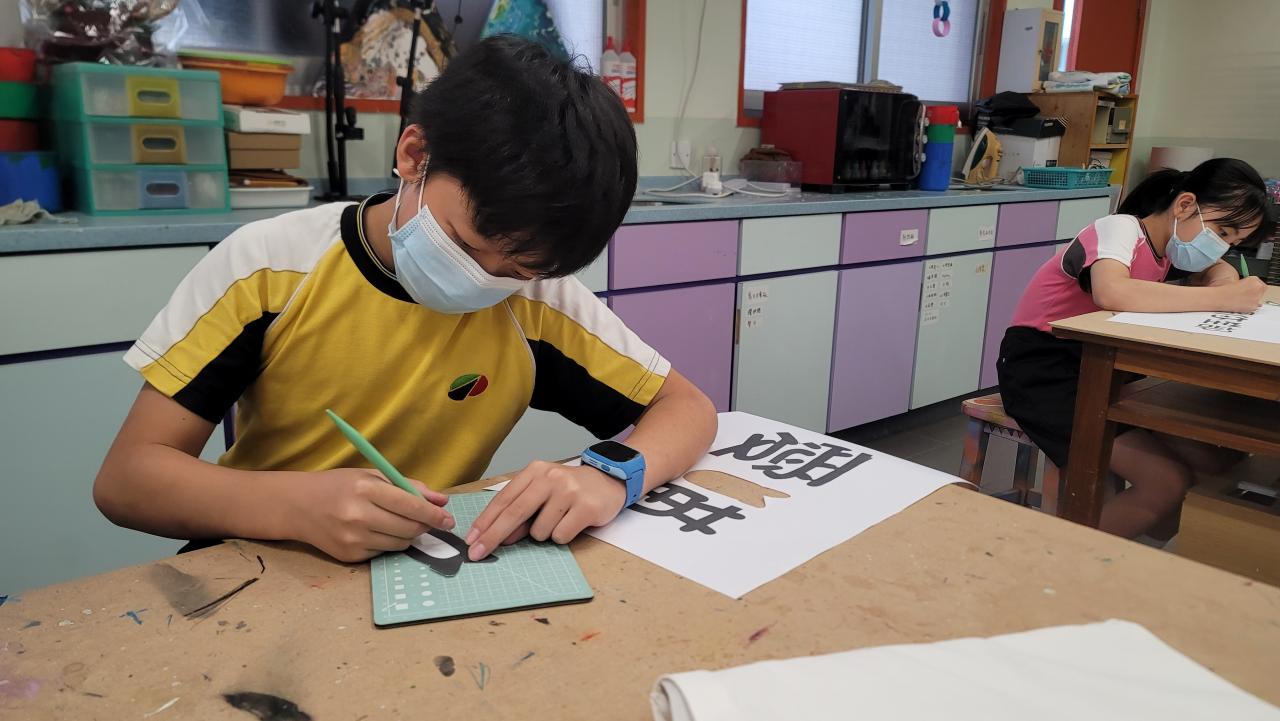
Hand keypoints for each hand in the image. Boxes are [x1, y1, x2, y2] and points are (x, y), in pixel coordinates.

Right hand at [287, 468, 453, 562]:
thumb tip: (442, 501)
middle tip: (429, 521)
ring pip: (400, 543)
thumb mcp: (372, 475)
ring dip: (409, 535)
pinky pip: (384, 552)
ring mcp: (353, 538)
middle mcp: (358, 515)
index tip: (448, 518)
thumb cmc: (339, 486)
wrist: (298, 506)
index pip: (411, 505)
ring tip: (400, 523)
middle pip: (409, 528)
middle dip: (425, 526)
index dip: (434, 514)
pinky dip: (389, 543)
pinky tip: (377, 531)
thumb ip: (409, 486)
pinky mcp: (349, 555)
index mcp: (365, 488)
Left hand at [464, 461, 626, 559]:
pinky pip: (560, 536)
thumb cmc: (569, 490)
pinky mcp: (586, 507)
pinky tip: (572, 523)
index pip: (504, 499)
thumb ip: (521, 510)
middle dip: (493, 537)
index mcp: (535, 471)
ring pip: (539, 531)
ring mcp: (569, 491)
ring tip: (559, 520)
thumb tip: (499, 536)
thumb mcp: (542, 493)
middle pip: (514, 513)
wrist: (609, 481)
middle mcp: (550, 478)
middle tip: (477, 554)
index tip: (471, 540)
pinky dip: (562, 536)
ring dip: (544, 534)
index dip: (485, 522)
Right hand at [1215, 276, 1266, 312]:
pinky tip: (1241, 304)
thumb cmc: (1225, 290)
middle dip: (1256, 293)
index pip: (1261, 283)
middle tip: (1246, 295)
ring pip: (1258, 299)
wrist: (1220, 298)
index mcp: (1254, 279)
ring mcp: (1257, 297)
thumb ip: (1249, 284)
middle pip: (1262, 291)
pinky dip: (1249, 306)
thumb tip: (1253, 289)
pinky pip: (1254, 306)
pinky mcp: (1254, 306)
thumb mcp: (1238, 282)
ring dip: (1253, 300)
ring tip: (1241, 300)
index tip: (1251, 289)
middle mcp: (1257, 287)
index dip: (1255, 287)